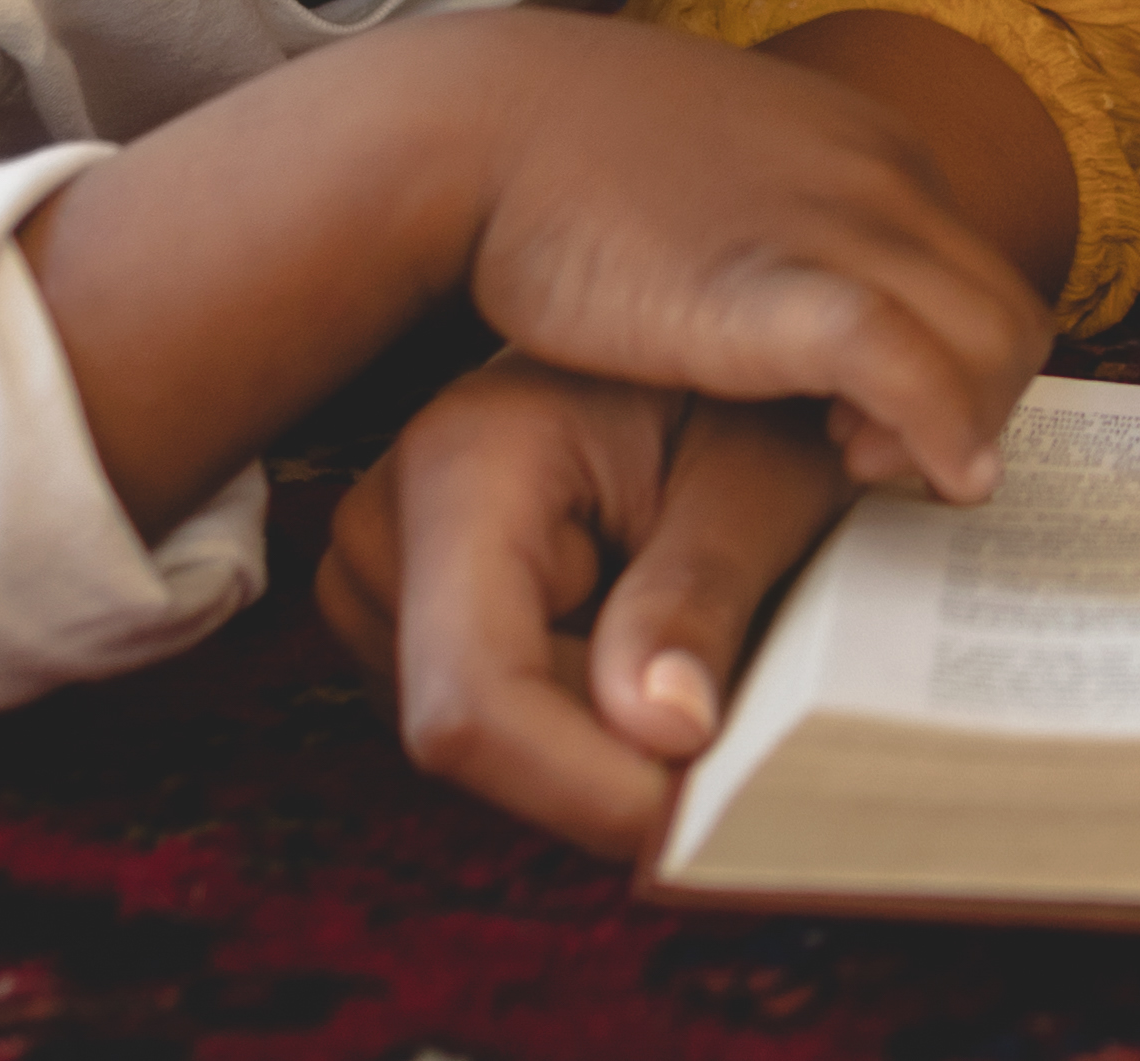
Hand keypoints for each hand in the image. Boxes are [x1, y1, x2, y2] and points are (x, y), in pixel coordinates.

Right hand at [319, 358, 846, 862]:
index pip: (473, 698)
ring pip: (481, 737)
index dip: (579, 788)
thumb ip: (703, 597)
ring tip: (678, 630)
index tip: (689, 817)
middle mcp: (383, 519)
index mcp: (464, 462)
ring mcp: (377, 569)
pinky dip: (574, 710)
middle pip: (475, 731)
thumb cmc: (744, 393)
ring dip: (593, 730)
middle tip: (726, 702)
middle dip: (604, 757)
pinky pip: (484, 713)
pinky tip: (632, 639)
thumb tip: (661, 732)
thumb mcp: (763, 478)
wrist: (699, 321)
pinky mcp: (397, 609)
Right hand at [438, 19, 1046, 499]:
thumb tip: (772, 292)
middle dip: (972, 401)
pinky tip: (893, 473)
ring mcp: (837, 225)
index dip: (949, 358)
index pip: (970, 270)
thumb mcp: (702, 174)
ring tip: (864, 463)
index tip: (876, 411)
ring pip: (990, 339)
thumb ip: (765, 218)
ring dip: (960, 423)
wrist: (466, 124)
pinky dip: (935, 429)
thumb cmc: (553, 164)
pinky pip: (910, 361)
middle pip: (1003, 312)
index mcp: (862, 150)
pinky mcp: (776, 284)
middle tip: (878, 454)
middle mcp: (877, 176)